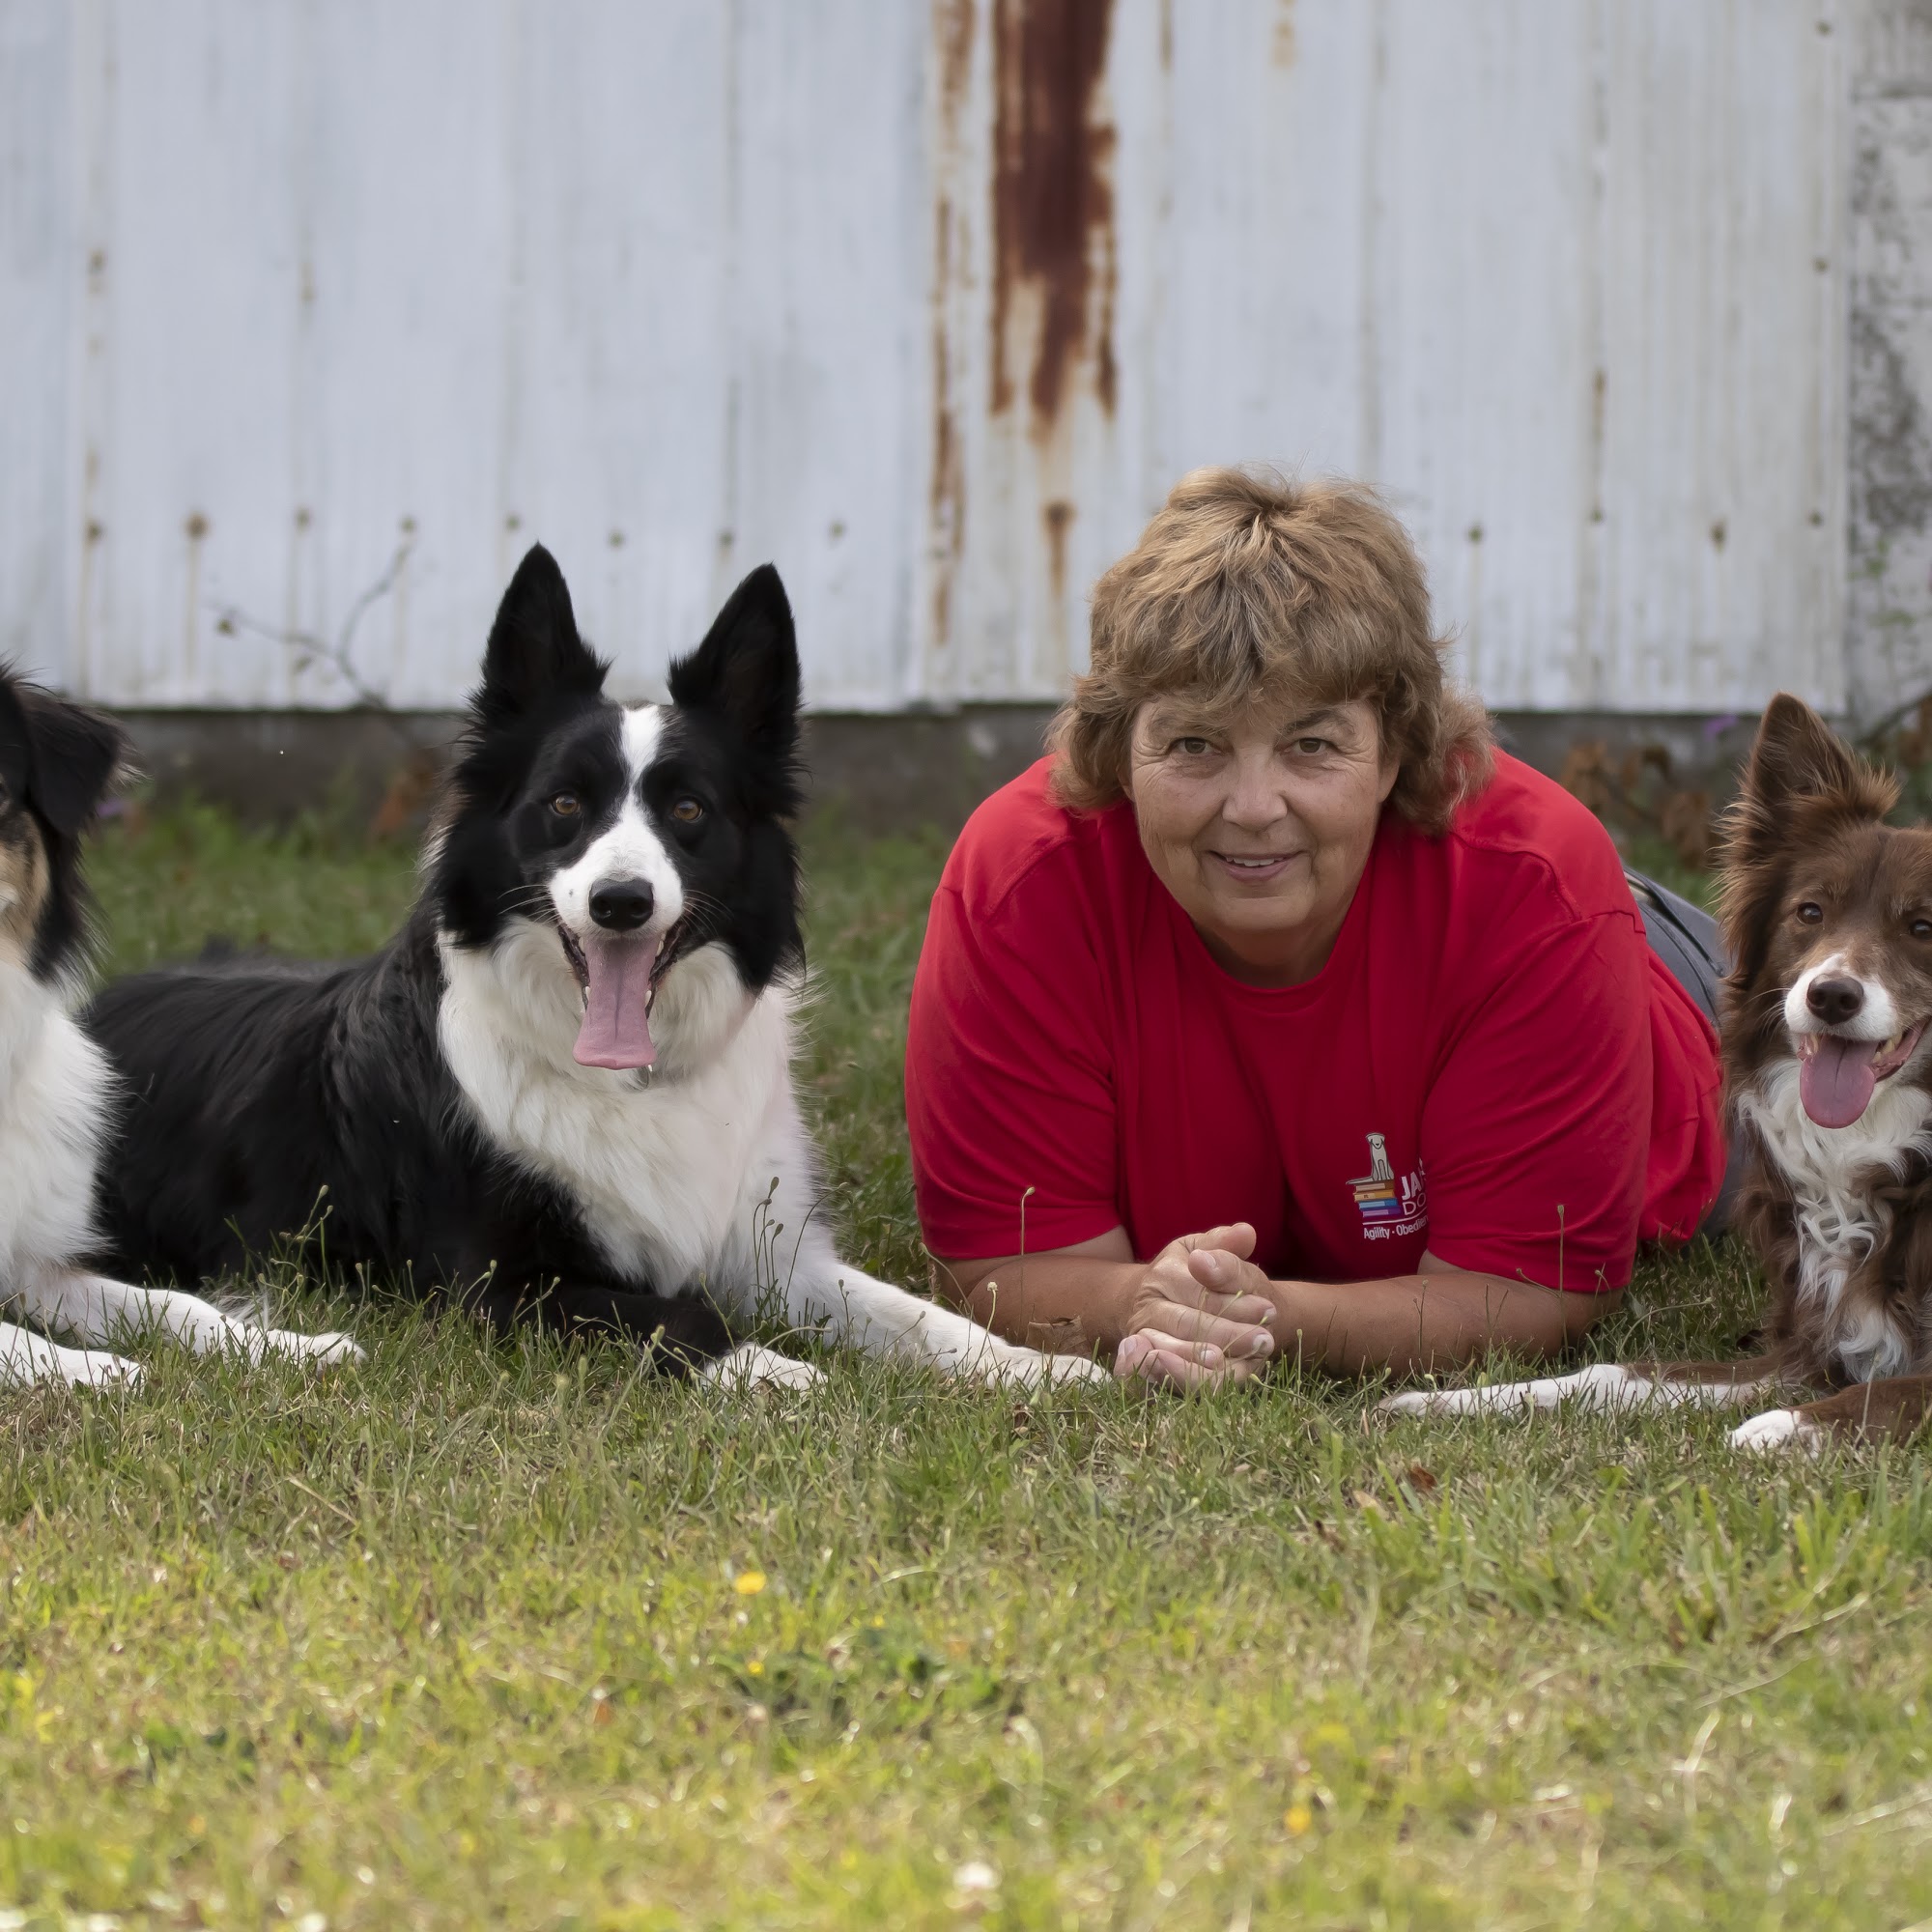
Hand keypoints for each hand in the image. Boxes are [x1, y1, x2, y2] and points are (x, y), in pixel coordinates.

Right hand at [1113, 1223, 1277, 1389]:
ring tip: (1240, 1361)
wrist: (1168, 1305)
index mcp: (1162, 1274)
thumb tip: (1246, 1232)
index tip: (1269, 1309)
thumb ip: (1226, 1244)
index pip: (1197, 1290)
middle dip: (1227, 1333)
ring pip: (1170, 1355)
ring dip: (1204, 1362)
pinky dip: (1189, 1380)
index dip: (1233, 1301)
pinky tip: (1217, 1378)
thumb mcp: (1209, 1252)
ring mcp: (1145, 1340)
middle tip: (1264, 1340)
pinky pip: (1166, 1380)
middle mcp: (1146, 1308)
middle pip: (1186, 1323)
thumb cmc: (1200, 1277)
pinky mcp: (1151, 1367)